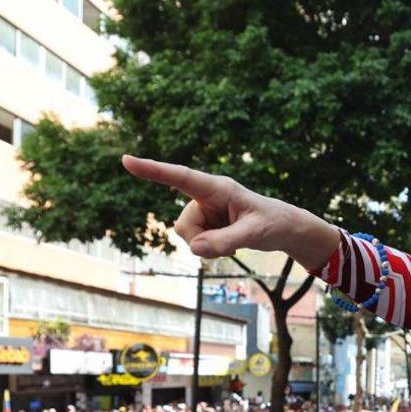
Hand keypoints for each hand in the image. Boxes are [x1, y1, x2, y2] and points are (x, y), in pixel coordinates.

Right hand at [121, 157, 323, 264]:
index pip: (180, 177)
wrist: (283, 228)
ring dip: (208, 247)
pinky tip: (228, 244)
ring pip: (188, 237)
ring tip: (234, 242)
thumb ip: (225, 241)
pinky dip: (210, 250)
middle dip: (202, 241)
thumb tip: (194, 247)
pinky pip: (195, 243)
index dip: (153, 170)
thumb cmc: (273, 223)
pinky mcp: (206, 223)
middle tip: (233, 244)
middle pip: (185, 225)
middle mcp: (206, 196)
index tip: (127, 160)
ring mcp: (204, 211)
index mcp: (218, 187)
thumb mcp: (255, 234)